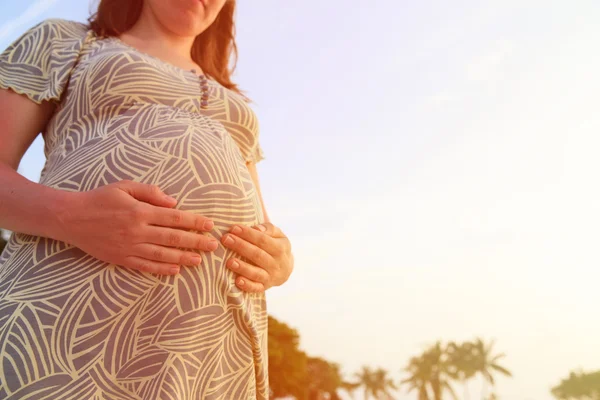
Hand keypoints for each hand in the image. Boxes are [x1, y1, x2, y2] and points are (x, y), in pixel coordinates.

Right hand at [56, 180, 218, 275]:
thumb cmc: (99, 199)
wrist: (70, 218)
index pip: (174, 217)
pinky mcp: (121, 258)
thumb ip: (150, 192)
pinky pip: (145, 266)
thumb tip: (174, 202)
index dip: (194, 222)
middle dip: (196, 241)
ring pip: (162, 254)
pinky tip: (176, 270)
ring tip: (199, 260)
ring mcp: (129, 247)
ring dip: (183, 257)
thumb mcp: (124, 187)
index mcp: (140, 211)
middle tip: (213, 245)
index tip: (210, 225)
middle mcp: (137, 230)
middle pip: (173, 237)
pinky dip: (162, 269)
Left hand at [221, 222, 293, 291]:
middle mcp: (277, 264)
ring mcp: (271, 277)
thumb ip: (269, 229)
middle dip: (241, 246)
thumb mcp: (278, 235)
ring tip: (229, 262)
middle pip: (257, 255)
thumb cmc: (276, 246)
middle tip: (225, 239)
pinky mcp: (265, 287)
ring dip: (243, 267)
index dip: (248, 234)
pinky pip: (256, 288)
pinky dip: (247, 285)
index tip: (234, 228)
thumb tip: (256, 228)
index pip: (263, 240)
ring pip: (256, 273)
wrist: (286, 269)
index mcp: (281, 248)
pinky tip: (237, 281)